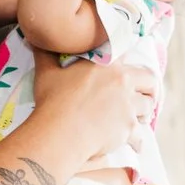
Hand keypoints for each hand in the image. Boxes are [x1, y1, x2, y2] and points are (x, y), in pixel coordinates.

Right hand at [25, 54, 152, 166]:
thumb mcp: (46, 74)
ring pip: (147, 107)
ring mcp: (128, 106)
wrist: (60, 133)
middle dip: (150, 88)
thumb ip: (45, 54)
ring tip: (137, 118)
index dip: (129, 66)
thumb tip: (33, 39)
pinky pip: (140, 135)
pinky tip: (135, 145)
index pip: (129, 57)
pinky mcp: (129, 128)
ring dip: (143, 113)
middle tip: (146, 95)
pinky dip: (138, 141)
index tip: (129, 73)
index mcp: (107, 65)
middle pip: (150, 80)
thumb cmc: (52, 102)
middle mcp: (123, 82)